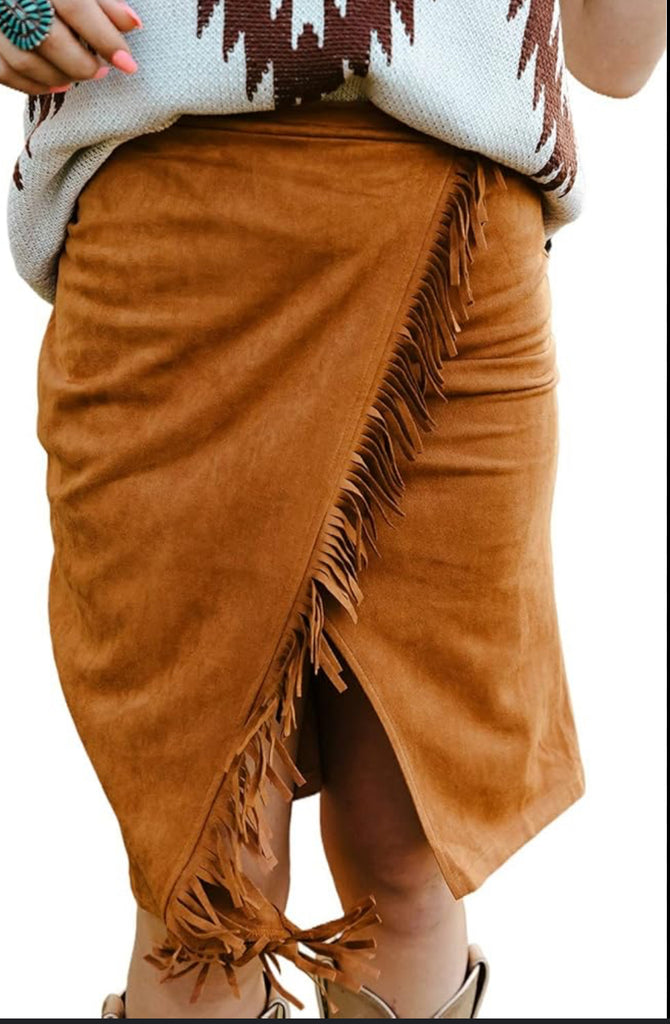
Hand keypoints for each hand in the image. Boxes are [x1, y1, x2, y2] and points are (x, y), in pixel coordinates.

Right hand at [0, 0, 141, 95]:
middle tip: (102, 71)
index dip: (104, 38)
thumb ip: (103, 2)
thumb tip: (132, 24)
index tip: (128, 64)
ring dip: (60, 77)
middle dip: (82, 64)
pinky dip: (34, 85)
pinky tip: (57, 84)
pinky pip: (5, 71)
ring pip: (26, 60)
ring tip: (81, 75)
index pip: (75, 6)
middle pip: (50, 39)